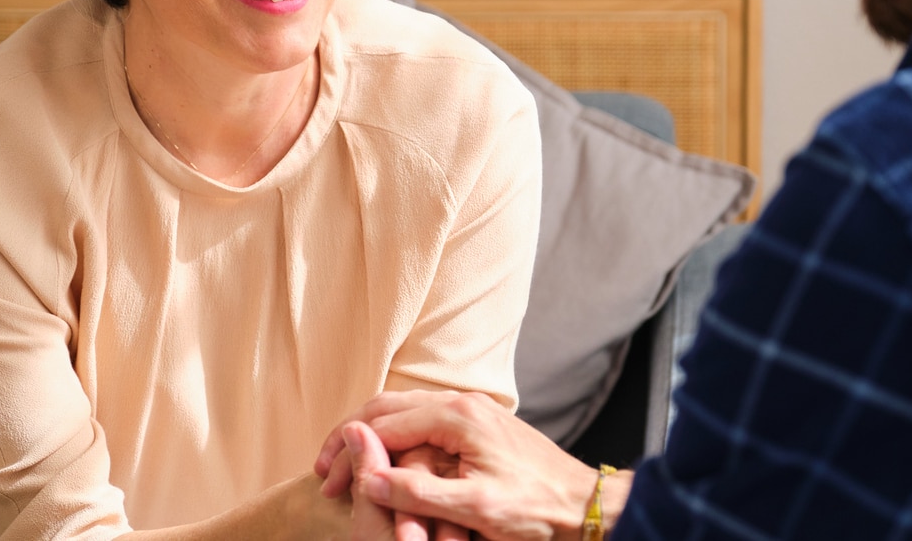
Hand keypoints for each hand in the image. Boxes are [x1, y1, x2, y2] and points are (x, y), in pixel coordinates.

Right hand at [318, 391, 602, 540]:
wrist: (587, 504)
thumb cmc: (538, 508)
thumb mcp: (474, 508)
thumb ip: (417, 492)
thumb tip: (366, 478)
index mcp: (457, 416)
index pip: (383, 423)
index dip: (349, 452)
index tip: (326, 482)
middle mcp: (461, 402)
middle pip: (388, 408)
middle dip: (351, 438)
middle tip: (325, 473)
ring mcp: (471, 410)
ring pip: (404, 411)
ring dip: (372, 438)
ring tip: (348, 468)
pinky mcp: (478, 424)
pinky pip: (424, 421)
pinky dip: (396, 439)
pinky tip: (386, 462)